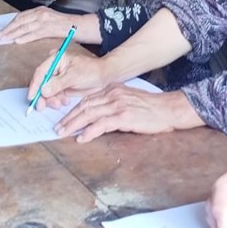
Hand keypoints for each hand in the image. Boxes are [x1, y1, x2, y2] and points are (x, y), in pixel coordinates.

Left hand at [0, 7, 96, 43]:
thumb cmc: (65, 25)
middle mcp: (41, 13)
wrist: (80, 26)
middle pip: (20, 20)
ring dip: (13, 33)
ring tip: (5, 39)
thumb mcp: (49, 19)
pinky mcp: (50, 28)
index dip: (11, 23)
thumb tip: (23, 30)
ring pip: (25, 27)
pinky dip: (25, 37)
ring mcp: (45, 20)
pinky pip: (34, 33)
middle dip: (8, 28)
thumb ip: (37, 22)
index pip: (21, 16)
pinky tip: (18, 40)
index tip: (3, 29)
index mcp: (40, 10)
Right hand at [26, 51, 108, 109]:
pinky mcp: (60, 87)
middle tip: (42, 106)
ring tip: (60, 103)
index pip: (40, 72)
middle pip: (41, 83)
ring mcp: (56, 78)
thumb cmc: (92, 71)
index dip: (35, 85)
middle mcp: (53, 68)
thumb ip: (58, 83)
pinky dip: (56, 100)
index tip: (32, 97)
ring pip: (46, 91)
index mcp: (55, 59)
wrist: (104, 77)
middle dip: (42, 96)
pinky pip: (53, 96)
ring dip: (51, 100)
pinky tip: (64, 101)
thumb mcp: (75, 76)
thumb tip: (43, 90)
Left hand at [54, 85, 202, 142]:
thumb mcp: (128, 100)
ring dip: (73, 125)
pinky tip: (82, 138)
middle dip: (69, 118)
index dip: (73, 110)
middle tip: (57, 128)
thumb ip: (112, 105)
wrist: (169, 109)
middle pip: (84, 106)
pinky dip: (89, 131)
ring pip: (89, 114)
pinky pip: (101, 124)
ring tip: (63, 133)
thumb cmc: (150, 109)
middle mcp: (113, 94)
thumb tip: (96, 118)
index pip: (87, 99)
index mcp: (112, 89)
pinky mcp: (124, 116)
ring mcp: (118, 105)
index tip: (63, 120)